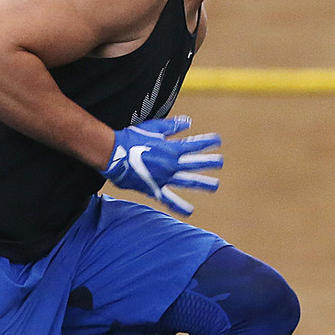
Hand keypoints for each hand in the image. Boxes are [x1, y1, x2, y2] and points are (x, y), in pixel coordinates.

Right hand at [105, 116, 222, 214]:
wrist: (113, 154)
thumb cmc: (131, 138)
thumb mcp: (153, 129)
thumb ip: (172, 127)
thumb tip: (188, 122)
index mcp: (172, 149)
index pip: (194, 144)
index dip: (207, 142)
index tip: (218, 140)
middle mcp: (171, 164)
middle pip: (195, 163)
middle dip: (209, 162)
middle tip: (220, 162)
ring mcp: (164, 178)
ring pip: (188, 180)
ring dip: (203, 183)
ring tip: (215, 185)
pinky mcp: (155, 188)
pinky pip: (169, 199)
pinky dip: (180, 206)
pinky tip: (190, 211)